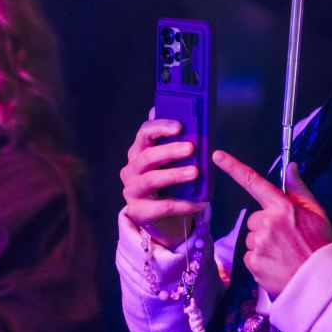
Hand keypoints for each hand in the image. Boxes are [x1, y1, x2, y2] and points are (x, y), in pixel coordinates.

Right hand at [119, 113, 206, 250]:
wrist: (158, 214)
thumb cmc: (166, 180)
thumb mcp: (168, 160)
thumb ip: (173, 141)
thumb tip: (178, 117)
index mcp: (138, 152)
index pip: (144, 133)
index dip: (160, 127)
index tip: (180, 127)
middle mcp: (131, 169)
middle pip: (147, 156)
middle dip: (169, 151)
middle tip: (191, 148)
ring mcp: (132, 191)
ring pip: (151, 180)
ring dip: (174, 175)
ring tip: (195, 173)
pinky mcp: (138, 211)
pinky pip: (162, 207)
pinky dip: (183, 205)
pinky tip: (200, 202)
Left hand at [212, 151, 331, 295]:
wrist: (322, 281)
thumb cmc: (321, 245)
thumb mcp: (317, 212)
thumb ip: (299, 189)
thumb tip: (290, 167)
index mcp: (283, 207)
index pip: (254, 182)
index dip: (233, 167)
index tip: (217, 156)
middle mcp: (267, 222)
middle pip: (255, 219)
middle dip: (266, 228)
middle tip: (287, 240)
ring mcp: (259, 243)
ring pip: (252, 239)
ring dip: (264, 246)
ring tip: (284, 255)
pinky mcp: (253, 263)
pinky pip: (251, 257)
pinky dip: (261, 261)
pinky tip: (277, 265)